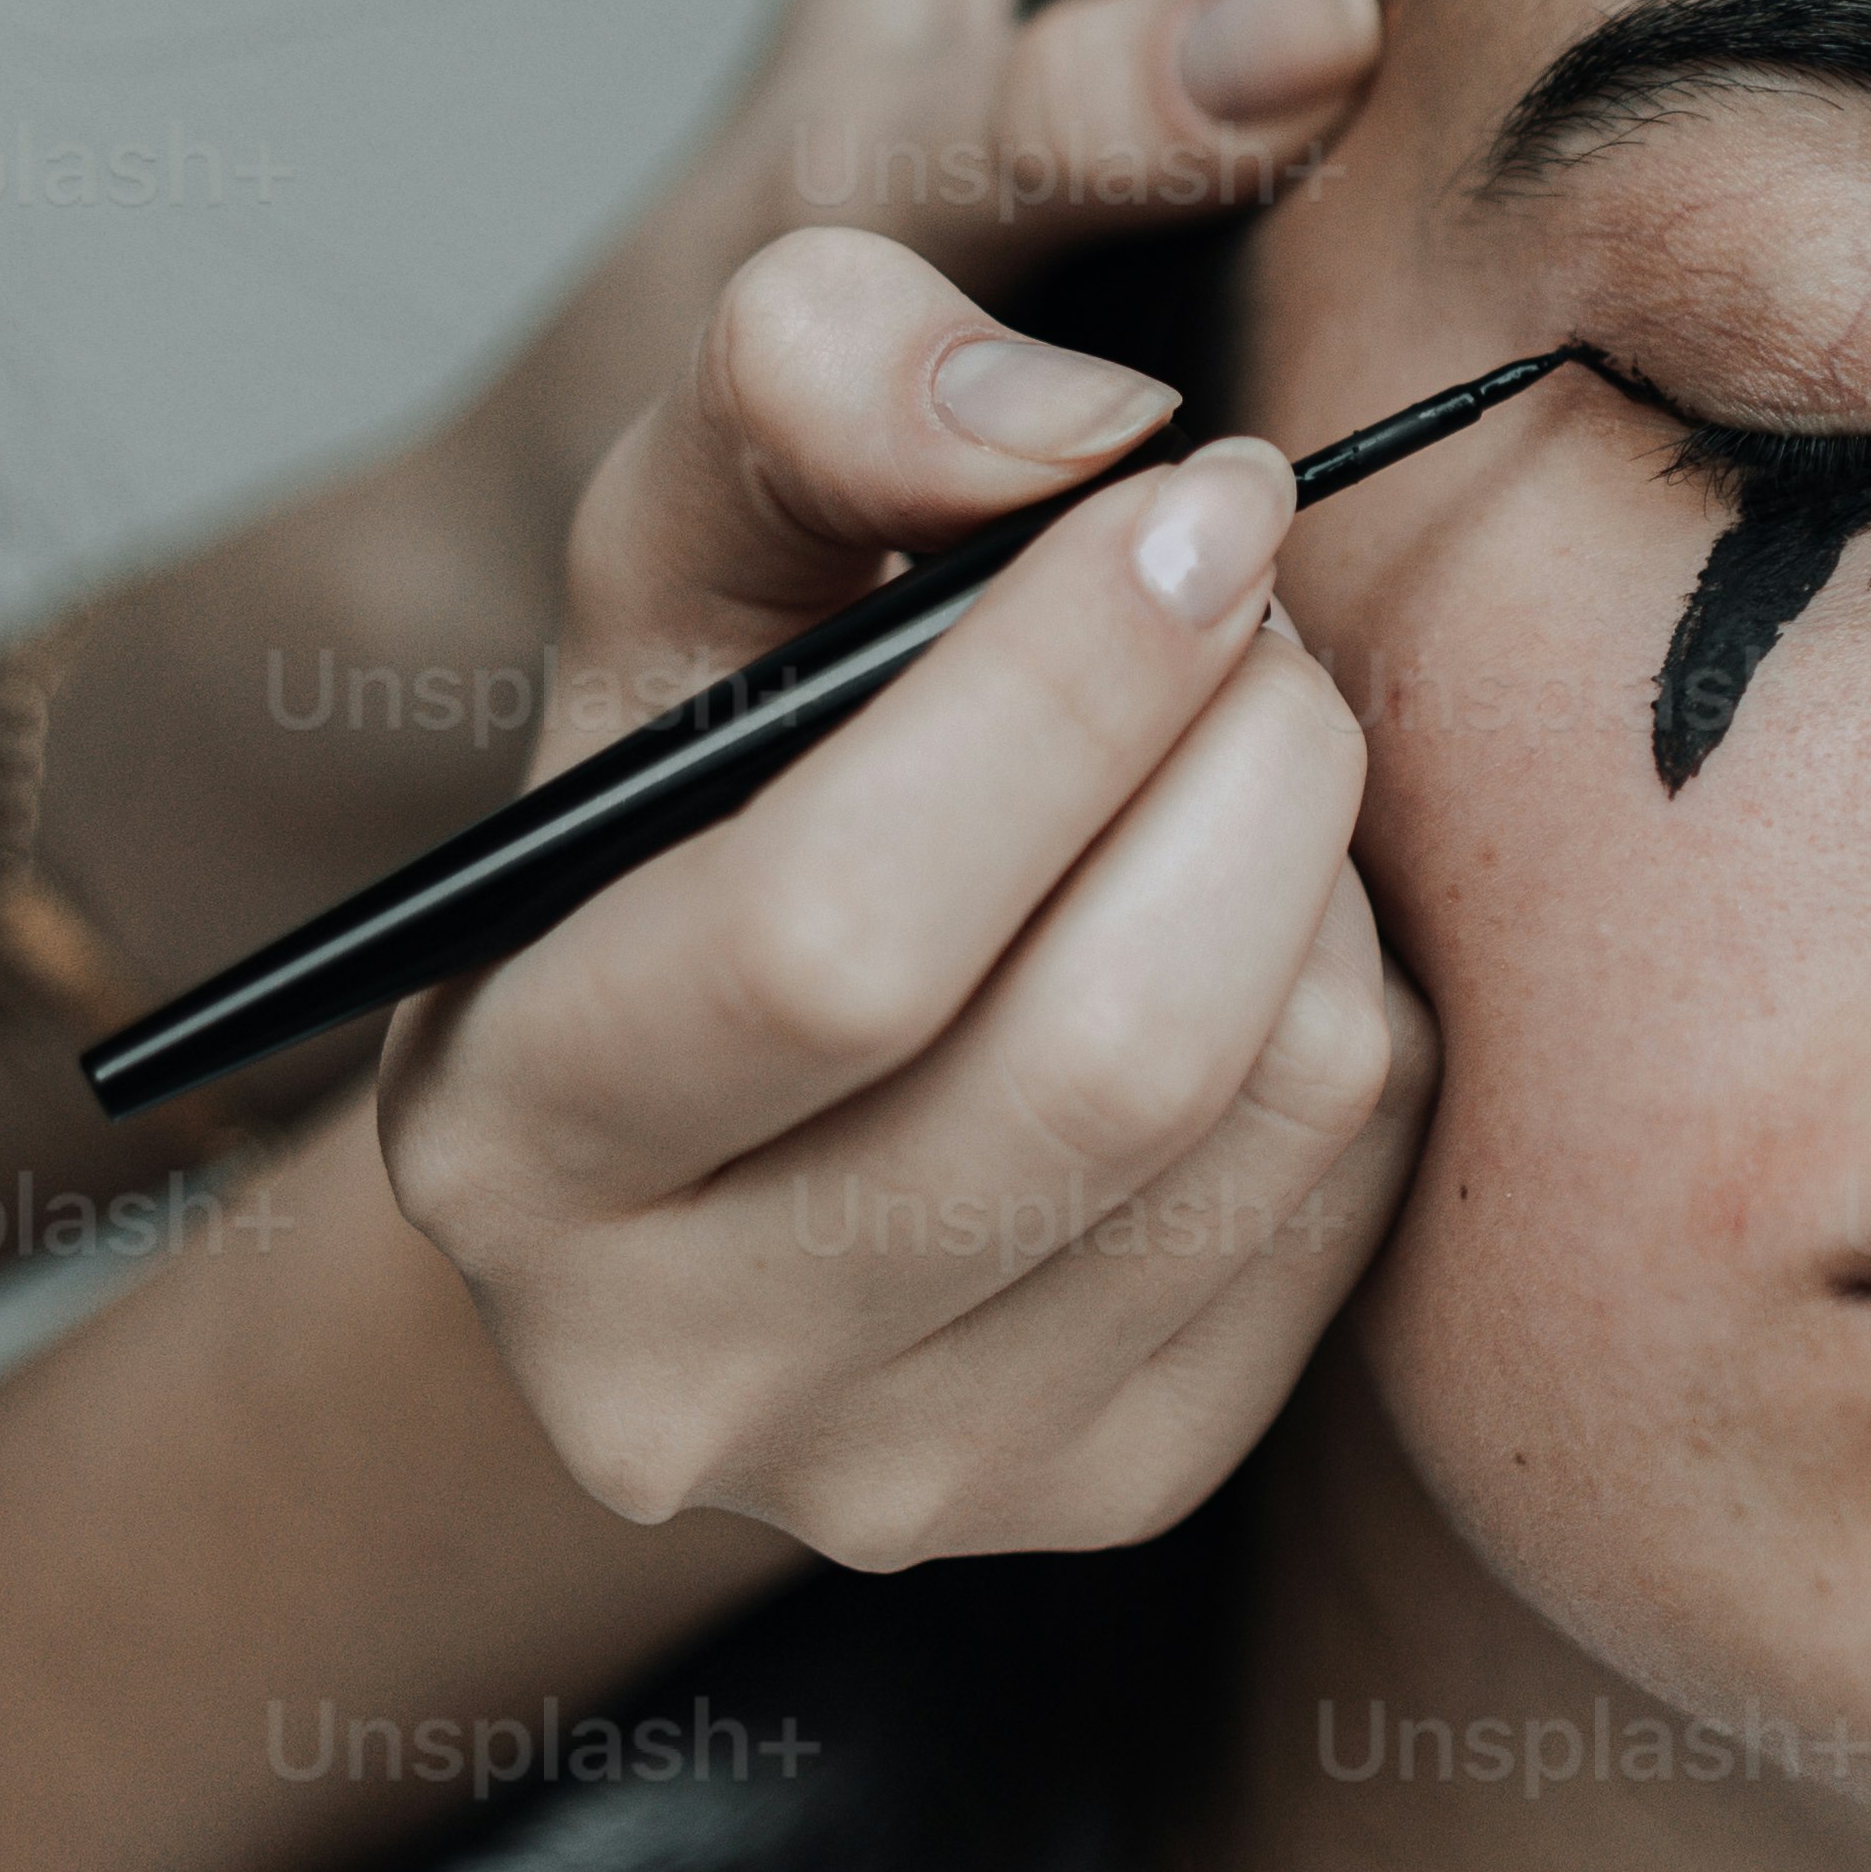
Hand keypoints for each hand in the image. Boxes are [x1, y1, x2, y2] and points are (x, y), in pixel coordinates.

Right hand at [378, 232, 1427, 1560]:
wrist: (744, 1073)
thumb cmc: (718, 775)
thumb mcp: (689, 545)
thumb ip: (812, 379)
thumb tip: (1075, 426)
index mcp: (506, 1136)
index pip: (841, 937)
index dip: (1070, 683)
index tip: (1198, 493)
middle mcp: (674, 1372)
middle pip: (1105, 1049)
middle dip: (1248, 749)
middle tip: (1252, 597)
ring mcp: (910, 1476)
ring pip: (1276, 1108)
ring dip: (1322, 855)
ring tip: (1241, 737)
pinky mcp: (1121, 1491)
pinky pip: (1364, 1190)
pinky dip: (1359, 996)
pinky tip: (1244, 916)